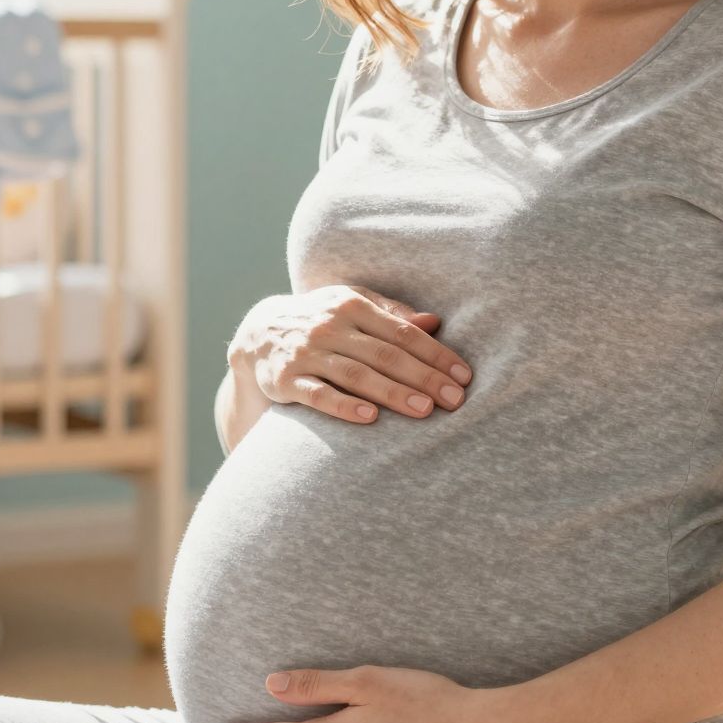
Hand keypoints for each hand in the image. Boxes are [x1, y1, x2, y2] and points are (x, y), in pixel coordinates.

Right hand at [231, 285, 471, 423]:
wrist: (258, 334)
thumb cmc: (321, 320)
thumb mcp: (352, 304)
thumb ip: (392, 314)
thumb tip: (435, 321)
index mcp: (352, 305)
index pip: (403, 332)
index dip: (436, 353)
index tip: (464, 376)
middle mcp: (330, 326)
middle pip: (385, 354)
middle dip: (424, 377)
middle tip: (455, 399)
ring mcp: (306, 353)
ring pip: (356, 374)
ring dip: (393, 393)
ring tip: (425, 410)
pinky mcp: (285, 380)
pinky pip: (317, 395)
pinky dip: (343, 406)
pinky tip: (369, 418)